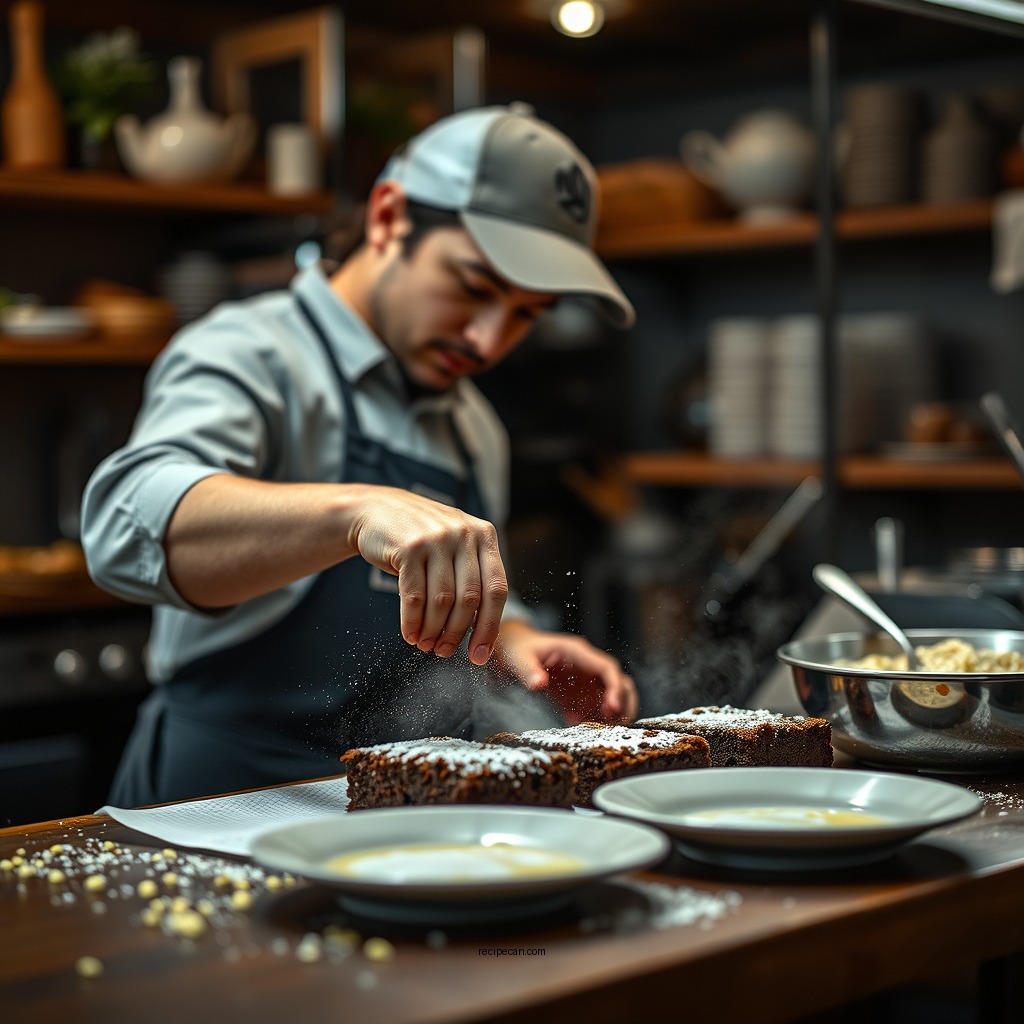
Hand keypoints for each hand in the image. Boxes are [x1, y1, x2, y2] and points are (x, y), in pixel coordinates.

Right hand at [347, 486, 507, 663]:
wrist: (376, 511)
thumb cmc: (422, 540)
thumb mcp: (455, 547)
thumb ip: (472, 578)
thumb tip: (482, 633)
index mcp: (484, 536)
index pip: (497, 589)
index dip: (489, 627)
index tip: (479, 655)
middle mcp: (464, 534)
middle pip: (469, 599)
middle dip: (457, 633)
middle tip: (444, 652)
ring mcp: (437, 538)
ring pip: (441, 601)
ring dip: (433, 631)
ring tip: (426, 645)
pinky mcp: (409, 546)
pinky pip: (414, 596)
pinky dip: (412, 622)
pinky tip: (410, 634)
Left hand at [492, 620, 637, 723]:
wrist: (512, 647)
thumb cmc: (517, 648)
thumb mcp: (518, 658)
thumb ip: (528, 671)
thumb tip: (538, 684)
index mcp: (576, 652)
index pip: (607, 668)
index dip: (615, 688)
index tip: (612, 708)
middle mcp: (585, 664)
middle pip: (618, 681)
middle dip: (622, 702)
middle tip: (616, 724)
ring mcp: (583, 677)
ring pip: (611, 694)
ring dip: (612, 712)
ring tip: (602, 730)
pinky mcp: (576, 690)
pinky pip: (593, 705)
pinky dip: (592, 717)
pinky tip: (577, 724)